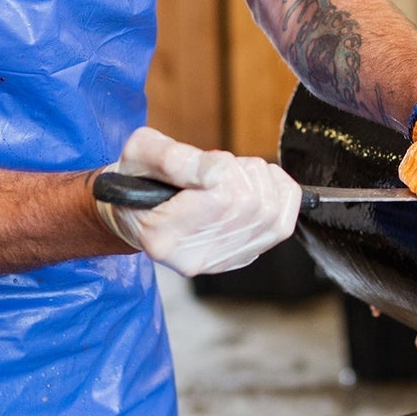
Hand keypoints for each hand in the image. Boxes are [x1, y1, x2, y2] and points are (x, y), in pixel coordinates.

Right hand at [95, 126, 301, 276]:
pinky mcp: (240, 258)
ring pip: (270, 212)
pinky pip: (282, 225)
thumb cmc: (135, 179)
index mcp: (163, 234)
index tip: (206, 162)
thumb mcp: (140, 153)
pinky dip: (280, 194)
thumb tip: (216, 170)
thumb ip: (174, 158)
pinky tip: (257, 184)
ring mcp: (220, 262)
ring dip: (259, 179)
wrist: (134, 211)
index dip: (221, 167)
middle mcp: (195, 257)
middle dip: (241, 170)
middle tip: (217, 167)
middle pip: (250, 203)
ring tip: (230, 176)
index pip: (220, 196)